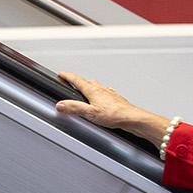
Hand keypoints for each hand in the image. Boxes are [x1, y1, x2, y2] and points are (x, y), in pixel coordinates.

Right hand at [51, 72, 168, 145]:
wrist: (131, 118)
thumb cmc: (114, 115)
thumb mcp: (90, 113)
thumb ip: (74, 108)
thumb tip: (61, 104)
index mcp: (93, 90)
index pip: (77, 80)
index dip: (67, 76)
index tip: (61, 74)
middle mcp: (101, 89)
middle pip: (86, 81)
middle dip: (77, 80)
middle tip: (70, 80)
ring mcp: (108, 93)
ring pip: (96, 86)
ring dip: (88, 85)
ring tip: (83, 88)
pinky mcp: (114, 99)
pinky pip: (104, 92)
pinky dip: (98, 92)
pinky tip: (101, 97)